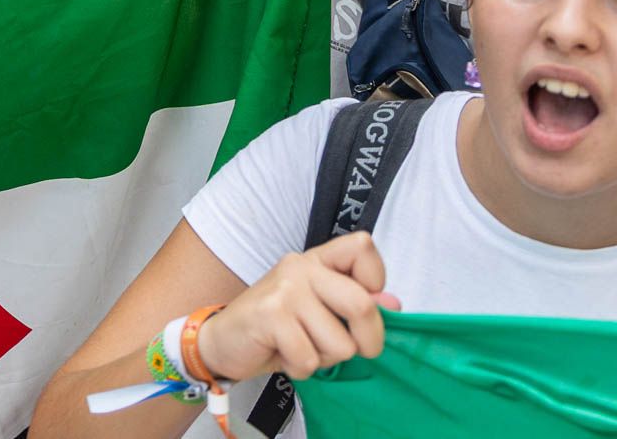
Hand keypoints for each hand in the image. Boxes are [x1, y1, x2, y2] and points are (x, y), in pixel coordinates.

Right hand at [195, 231, 398, 382]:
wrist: (222, 341)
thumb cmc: (276, 327)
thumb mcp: (319, 311)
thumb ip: (354, 303)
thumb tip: (394, 303)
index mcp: (317, 260)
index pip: (363, 247)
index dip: (376, 281)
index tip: (359, 308)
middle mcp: (300, 266)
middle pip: (362, 304)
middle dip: (367, 340)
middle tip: (352, 351)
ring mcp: (284, 289)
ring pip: (339, 343)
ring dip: (324, 359)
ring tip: (301, 348)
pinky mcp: (270, 316)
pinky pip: (309, 358)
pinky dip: (301, 369)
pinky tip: (284, 356)